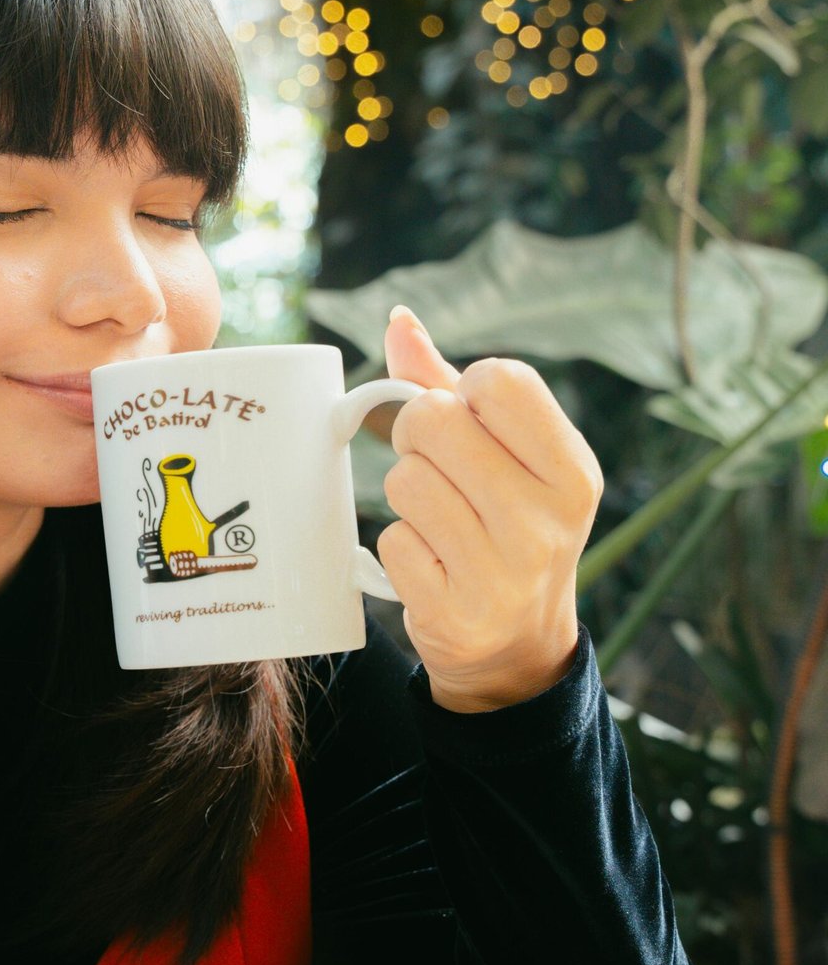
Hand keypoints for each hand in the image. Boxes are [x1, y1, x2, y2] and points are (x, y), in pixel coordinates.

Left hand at [378, 305, 603, 713]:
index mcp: (573, 470)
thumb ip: (447, 384)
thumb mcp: (505, 457)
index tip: (469, 424)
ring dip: (408, 496)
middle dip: (417, 437)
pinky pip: (392, 540)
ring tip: (441, 521)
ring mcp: (504, 571)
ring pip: (405, 480)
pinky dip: (401, 548)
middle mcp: (548, 520)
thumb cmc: (506, 527)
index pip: (498, 380)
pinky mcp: (456, 612)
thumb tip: (399, 319)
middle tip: (438, 469)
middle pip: (433, 422)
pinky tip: (433, 565)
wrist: (516, 646)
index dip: (460, 393)